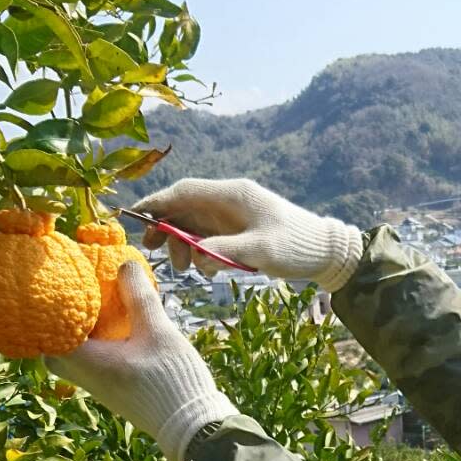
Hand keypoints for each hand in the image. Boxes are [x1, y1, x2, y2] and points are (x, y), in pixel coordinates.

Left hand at [46, 262, 237, 460]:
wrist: (192, 427)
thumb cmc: (173, 380)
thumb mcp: (159, 332)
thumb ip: (139, 298)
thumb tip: (124, 264)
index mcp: (90, 363)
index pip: (49, 338)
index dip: (47, 315)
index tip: (55, 293)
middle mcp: (88, 379)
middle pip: (55, 353)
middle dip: (60, 329)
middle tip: (74, 304)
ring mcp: (100, 390)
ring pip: (74, 362)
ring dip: (79, 339)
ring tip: (96, 314)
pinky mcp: (114, 394)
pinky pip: (91, 368)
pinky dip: (94, 349)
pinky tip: (115, 334)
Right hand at [140, 177, 363, 289]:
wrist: (325, 252)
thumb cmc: (297, 246)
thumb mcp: (261, 250)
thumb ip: (225, 249)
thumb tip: (195, 253)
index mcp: (233, 195)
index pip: (185, 192)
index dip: (158, 202)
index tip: (135, 217)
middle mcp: (229, 202)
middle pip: (184, 209)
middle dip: (166, 229)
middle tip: (153, 251)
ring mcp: (232, 217)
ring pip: (193, 226)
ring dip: (183, 245)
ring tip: (185, 268)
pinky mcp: (237, 232)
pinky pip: (208, 239)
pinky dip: (201, 253)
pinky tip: (208, 269)